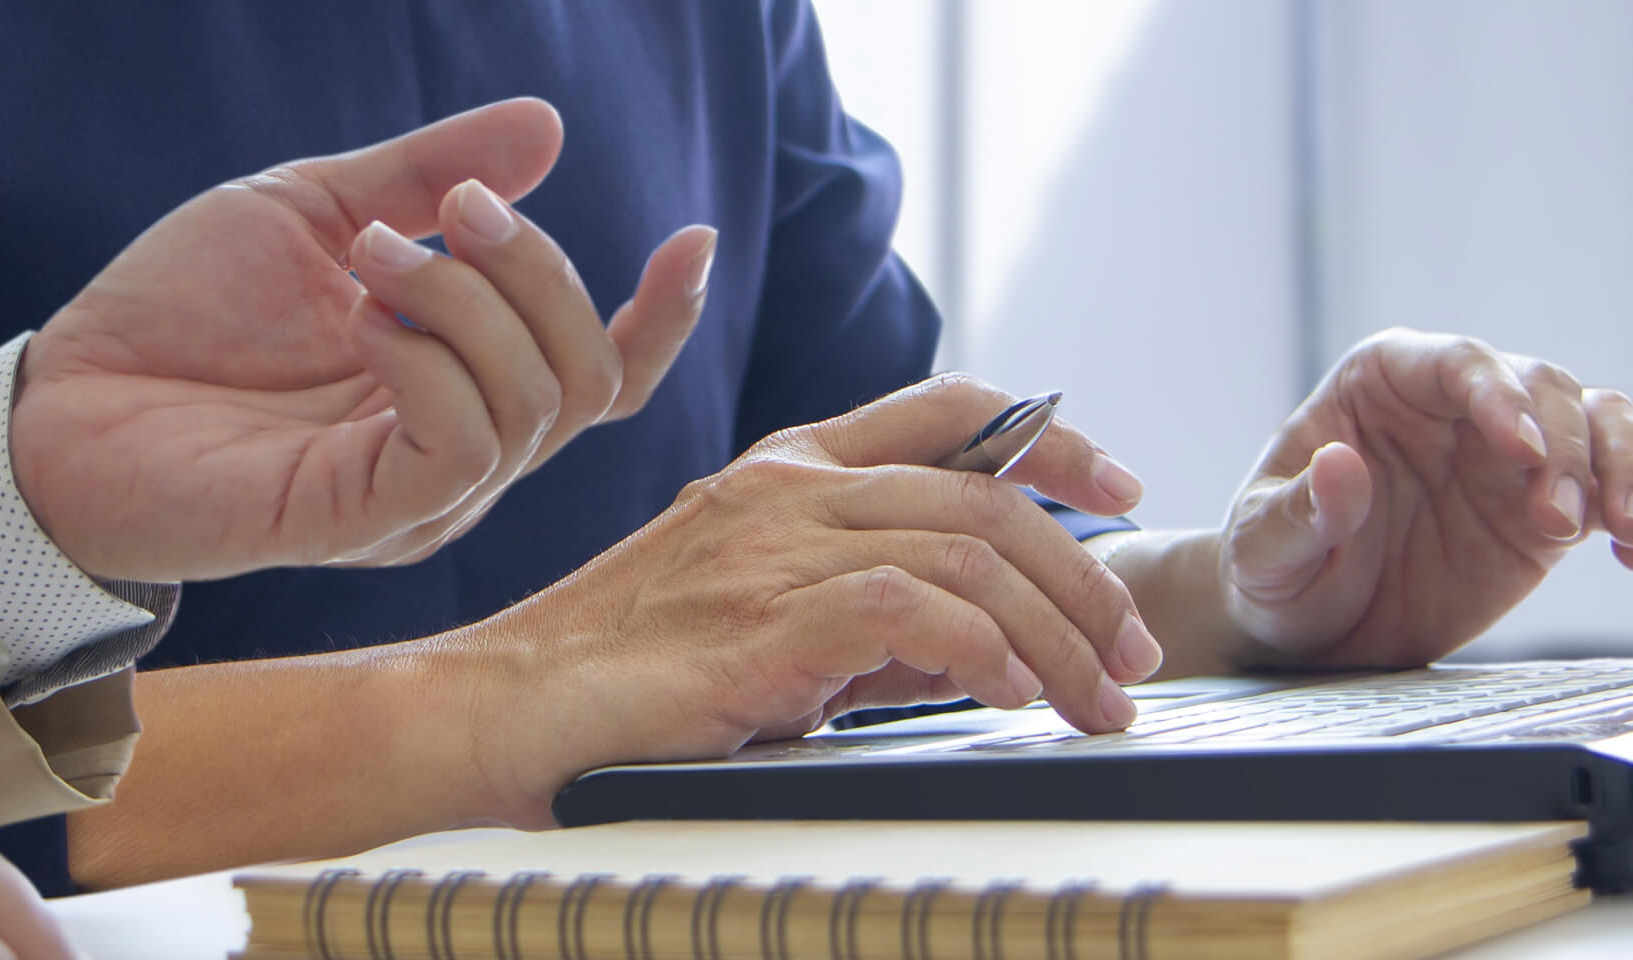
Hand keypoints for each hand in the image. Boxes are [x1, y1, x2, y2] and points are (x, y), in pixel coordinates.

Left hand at [16, 97, 717, 580]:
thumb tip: (543, 130)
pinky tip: (362, 322)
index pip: (601, 375)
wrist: (62, 394)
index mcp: (459, 385)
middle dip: (537, 269)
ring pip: (534, 406)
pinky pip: (459, 448)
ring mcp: (415, 498)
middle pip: (586, 377)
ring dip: (469, 301)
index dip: (663, 317)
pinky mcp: (359, 522)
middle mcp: (456, 454)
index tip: (693, 235)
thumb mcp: (318, 208)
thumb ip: (428, 177)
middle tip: (446, 210)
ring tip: (370, 256)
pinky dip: (432, 364)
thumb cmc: (178, 313)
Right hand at [439, 375, 1156, 823]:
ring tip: (1095, 700)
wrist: (500, 709)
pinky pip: (912, 609)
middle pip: (986, 498)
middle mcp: (787, 488)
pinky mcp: (763, 617)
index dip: (1050, 441)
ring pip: (968, 554)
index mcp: (786, 469)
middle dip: (1083, 576)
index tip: (1119, 489)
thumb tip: (984, 645)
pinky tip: (1011, 697)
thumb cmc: (622, 682)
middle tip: (1132, 652)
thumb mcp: (766, 626)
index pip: (948, 414)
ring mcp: (773, 544)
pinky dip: (982, 652)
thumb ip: (869, 616)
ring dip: (1056, 635)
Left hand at [1204, 328, 1632, 666]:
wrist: (1313, 631)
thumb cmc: (1276, 569)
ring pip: (1596, 422)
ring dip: (1621, 468)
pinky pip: (1613, 486)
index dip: (1497, 395)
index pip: (1457, 362)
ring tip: (1626, 530)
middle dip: (1564, 448)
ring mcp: (1511, 453)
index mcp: (1386, 380)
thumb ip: (1298, 512)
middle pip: (1541, 387)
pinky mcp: (1548, 509)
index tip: (1523, 448)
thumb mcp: (1262, 550)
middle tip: (1556, 520)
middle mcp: (1458, 402)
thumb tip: (1340, 468)